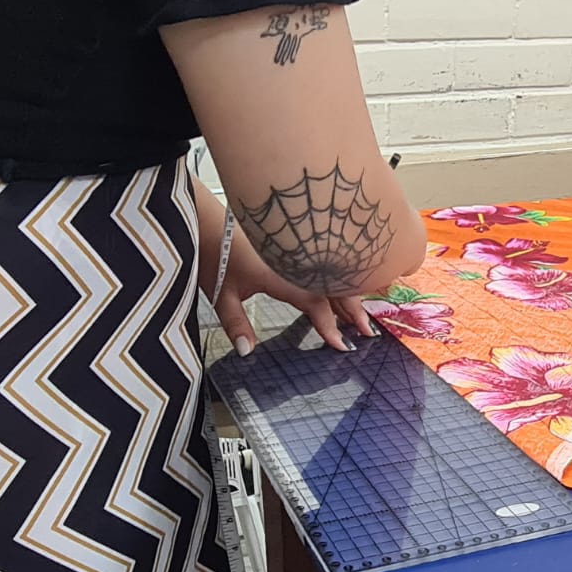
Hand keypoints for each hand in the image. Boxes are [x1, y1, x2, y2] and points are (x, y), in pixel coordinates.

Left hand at [213, 233, 378, 355]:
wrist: (204, 219)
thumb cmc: (212, 252)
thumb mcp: (221, 293)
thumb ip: (236, 324)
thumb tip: (247, 351)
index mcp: (281, 273)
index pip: (315, 302)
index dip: (330, 325)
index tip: (341, 345)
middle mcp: (295, 260)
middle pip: (335, 286)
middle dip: (354, 311)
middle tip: (368, 332)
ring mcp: (297, 250)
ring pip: (334, 273)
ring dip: (351, 293)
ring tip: (362, 314)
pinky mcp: (294, 244)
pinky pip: (325, 262)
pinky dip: (339, 277)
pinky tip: (345, 286)